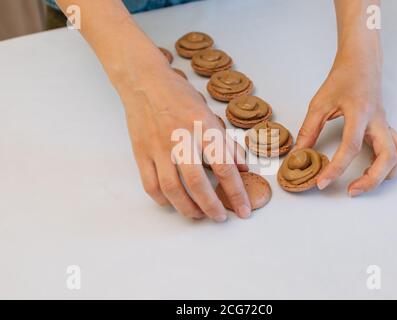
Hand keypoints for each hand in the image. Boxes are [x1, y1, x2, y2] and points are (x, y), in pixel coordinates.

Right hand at [111, 47, 250, 221]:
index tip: (244, 210)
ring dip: (187, 208)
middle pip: (197, 183)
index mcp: (203, 127)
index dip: (237, 192)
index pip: (224, 166)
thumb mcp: (210, 113)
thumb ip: (227, 142)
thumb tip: (243, 167)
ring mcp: (158, 147)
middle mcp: (180, 138)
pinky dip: (163, 200)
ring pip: (171, 189)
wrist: (144, 82)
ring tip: (199, 215)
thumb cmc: (180, 97)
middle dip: (212, 206)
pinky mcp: (140, 152)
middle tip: (220, 217)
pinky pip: (150, 185)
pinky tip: (173, 203)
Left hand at [296, 51, 396, 196]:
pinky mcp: (387, 127)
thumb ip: (309, 129)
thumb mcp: (319, 103)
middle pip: (387, 157)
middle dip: (371, 180)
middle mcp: (378, 121)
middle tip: (351, 191)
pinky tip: (376, 170)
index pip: (351, 147)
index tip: (322, 182)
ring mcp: (386, 125)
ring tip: (365, 183)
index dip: (336, 168)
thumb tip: (299, 154)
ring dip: (386, 174)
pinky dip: (392, 165)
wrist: (361, 63)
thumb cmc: (341, 80)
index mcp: (359, 113)